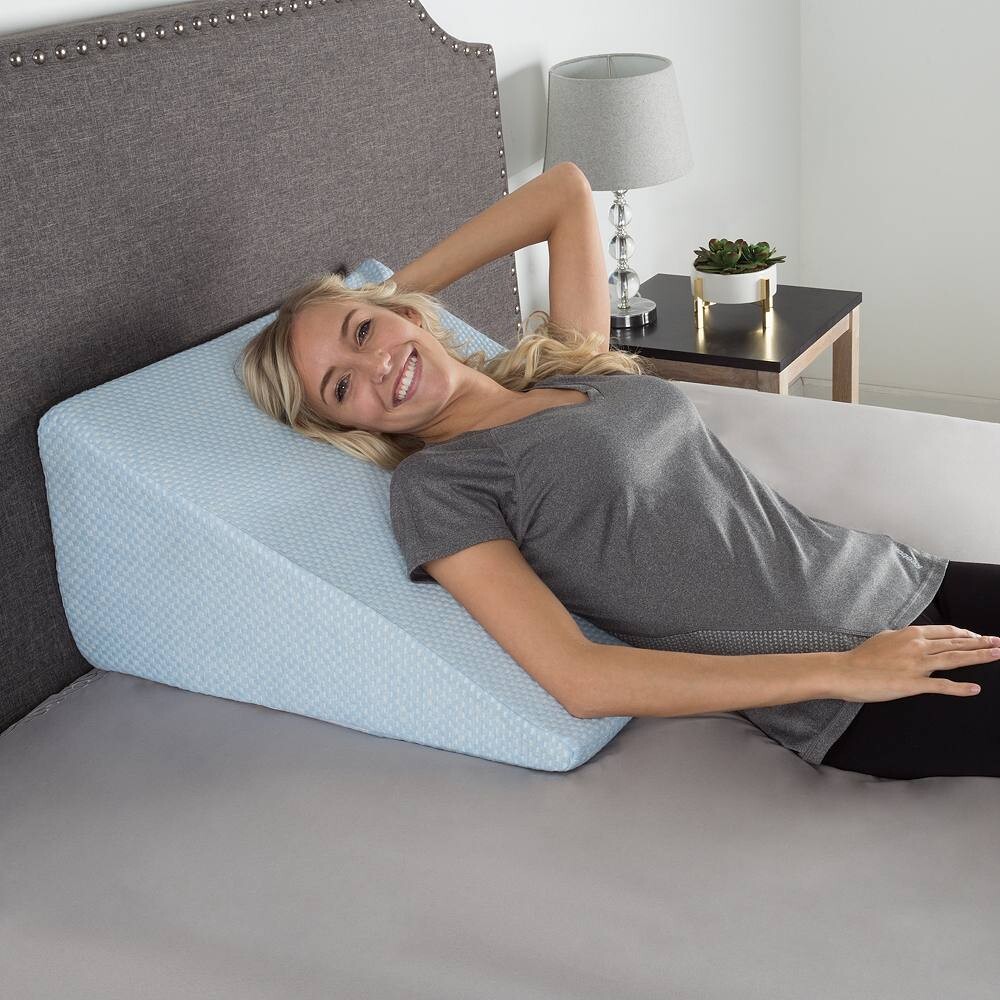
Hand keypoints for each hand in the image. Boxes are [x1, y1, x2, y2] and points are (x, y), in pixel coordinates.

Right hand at [831, 625, 999, 702]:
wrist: (844, 671)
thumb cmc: (861, 656)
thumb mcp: (883, 637)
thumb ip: (903, 638)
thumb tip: (912, 637)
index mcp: (911, 634)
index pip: (947, 631)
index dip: (966, 634)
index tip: (980, 636)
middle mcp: (918, 646)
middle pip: (956, 643)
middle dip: (981, 643)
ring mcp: (916, 665)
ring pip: (955, 659)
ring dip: (979, 657)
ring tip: (997, 655)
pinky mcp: (912, 684)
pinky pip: (941, 686)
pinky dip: (960, 688)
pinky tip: (975, 689)